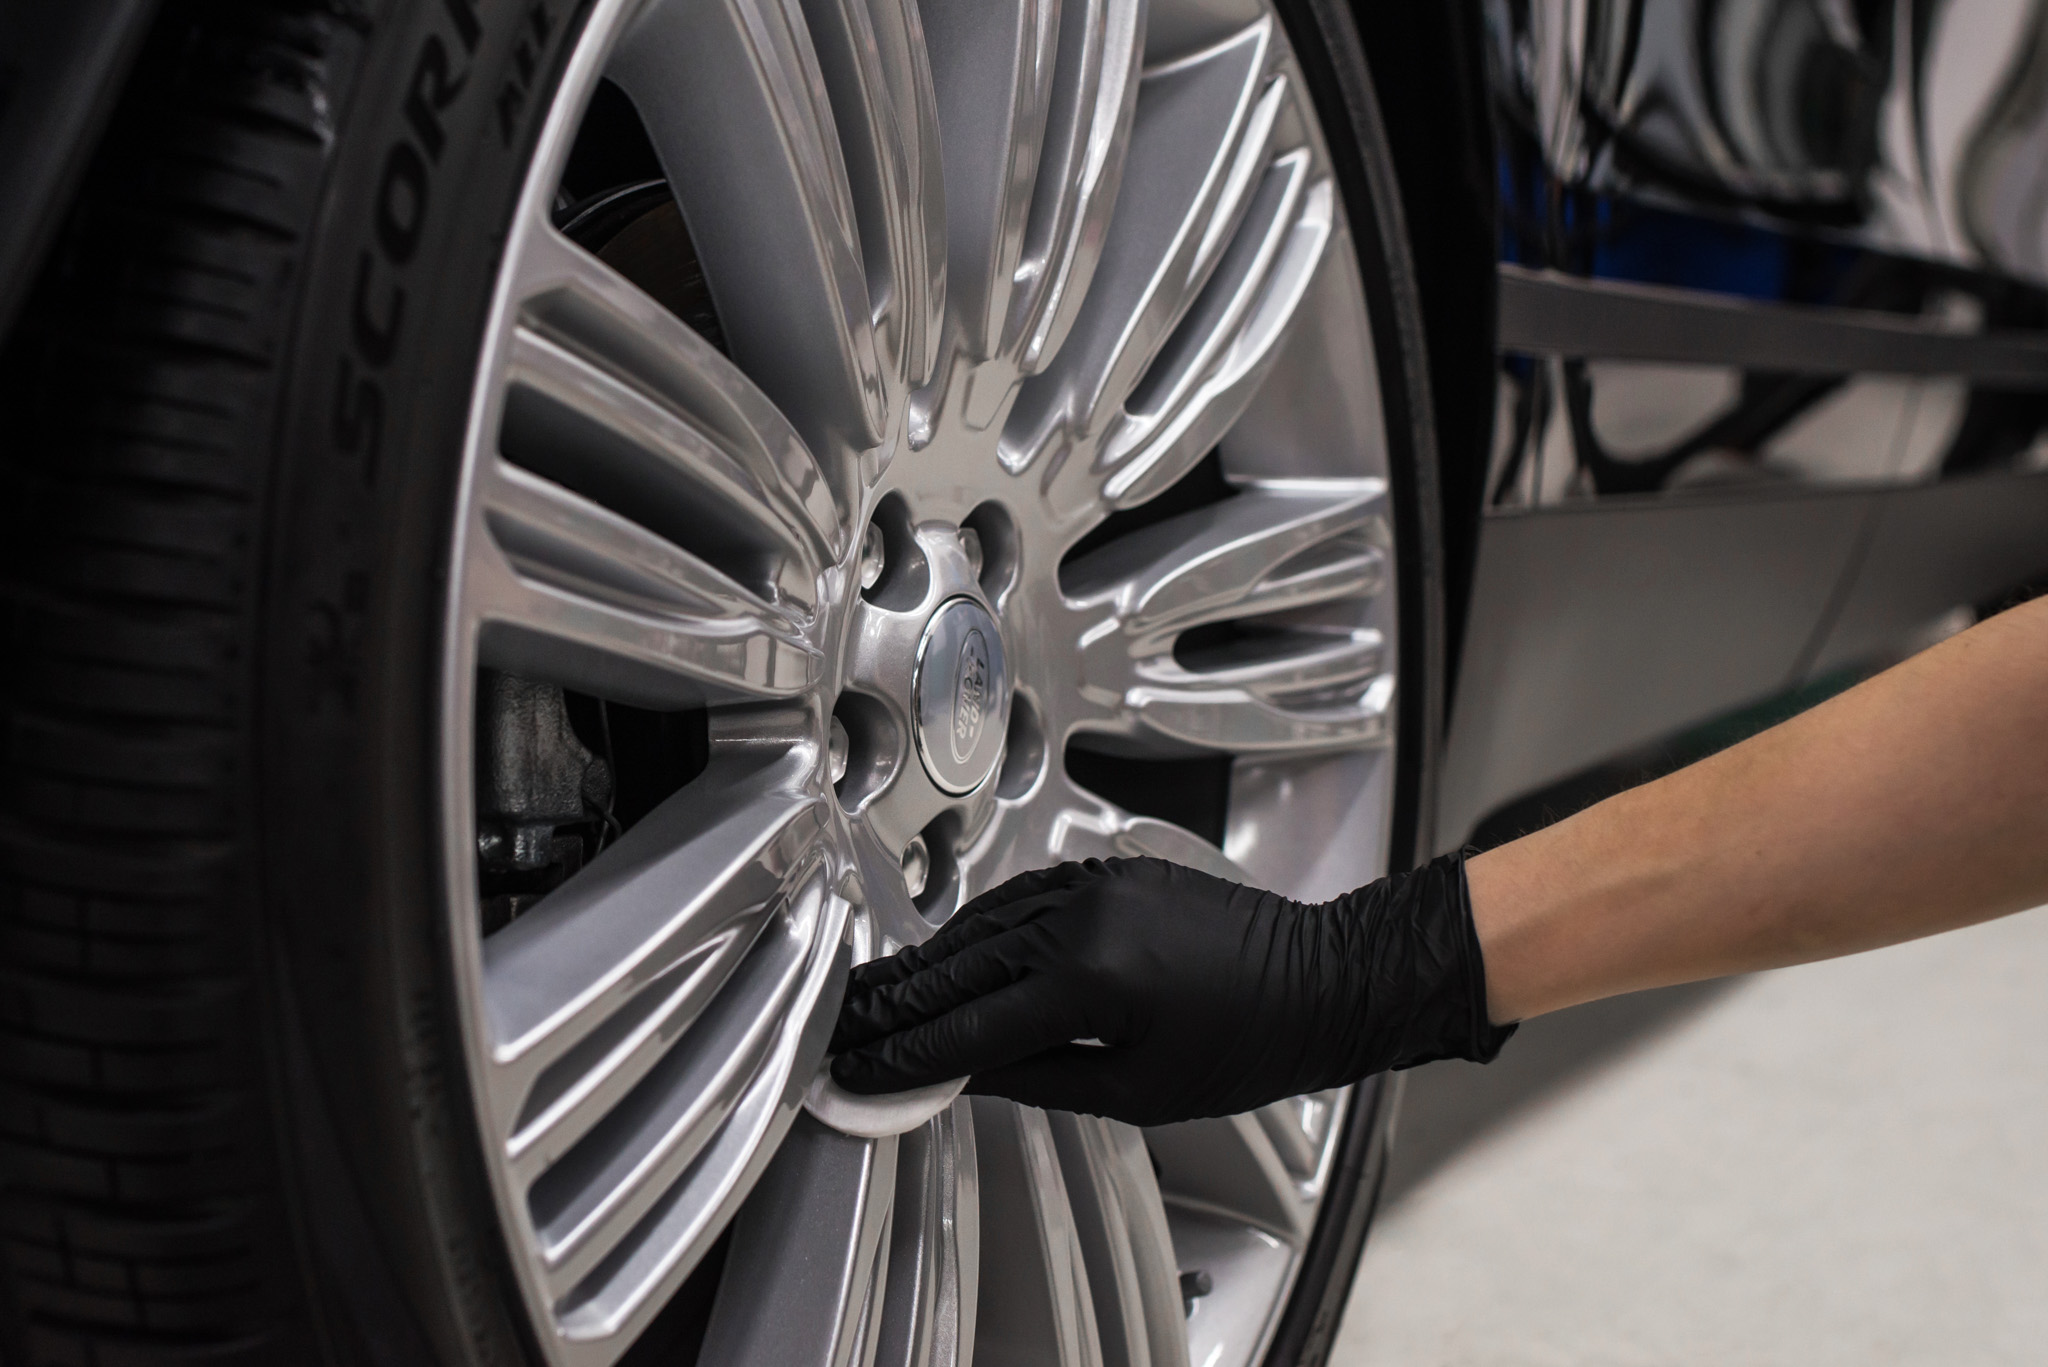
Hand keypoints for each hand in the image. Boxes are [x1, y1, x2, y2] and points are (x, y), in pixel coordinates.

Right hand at [829, 851, 1514, 1125]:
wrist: (1328, 978)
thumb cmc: (1253, 1044)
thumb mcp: (1136, 1092)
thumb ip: (1036, 1078)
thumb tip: (963, 1077)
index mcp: (1088, 981)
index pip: (969, 1028)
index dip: (906, 1057)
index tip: (858, 1073)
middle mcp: (1082, 918)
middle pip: (960, 968)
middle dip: (895, 1006)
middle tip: (841, 1030)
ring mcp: (1093, 885)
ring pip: (982, 926)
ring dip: (926, 965)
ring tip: (878, 997)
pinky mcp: (1107, 872)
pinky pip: (1021, 900)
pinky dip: (977, 930)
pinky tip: (948, 952)